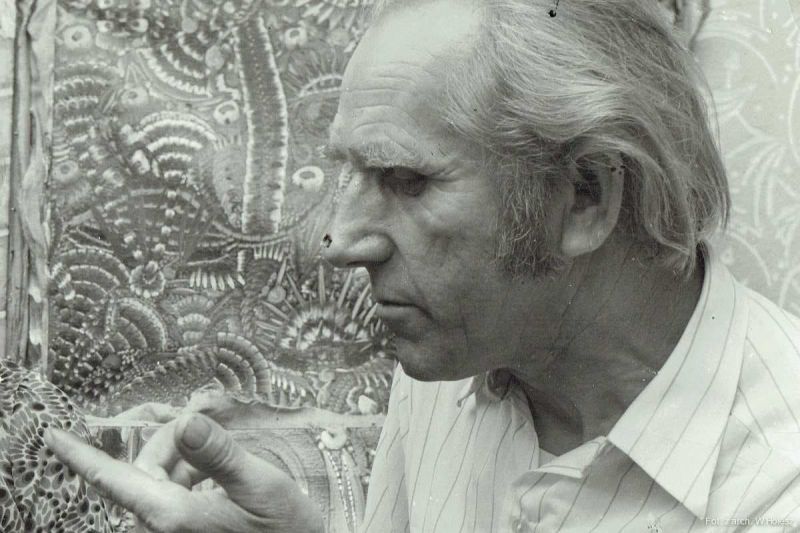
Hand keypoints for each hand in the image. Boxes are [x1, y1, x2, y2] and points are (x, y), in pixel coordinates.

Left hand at [44, 413, 323, 532]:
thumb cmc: (285, 530)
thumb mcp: (261, 486)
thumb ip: (220, 453)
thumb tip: (186, 422)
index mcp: (174, 516)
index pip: (115, 480)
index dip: (81, 456)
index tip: (53, 436)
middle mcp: (165, 526)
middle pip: (142, 471)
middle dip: (168, 443)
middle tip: (204, 427)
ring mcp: (174, 531)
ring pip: (157, 482)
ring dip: (182, 459)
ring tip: (222, 456)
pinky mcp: (186, 532)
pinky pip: (172, 497)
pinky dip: (191, 476)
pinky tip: (221, 476)